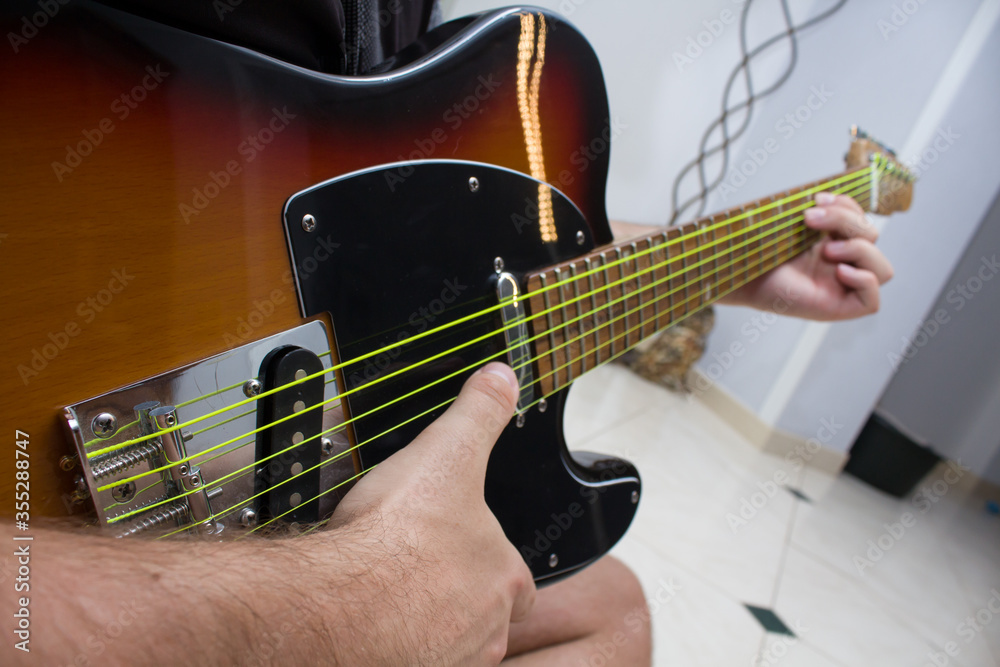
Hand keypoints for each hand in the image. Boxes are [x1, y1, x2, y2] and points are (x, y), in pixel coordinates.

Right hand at [17, 363, 532, 666]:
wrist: (344, 601)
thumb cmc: (397, 537)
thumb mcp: (447, 451)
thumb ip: (479, 414)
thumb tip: (502, 378)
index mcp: (504, 577)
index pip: (515, 577)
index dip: (488, 561)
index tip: (457, 550)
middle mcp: (485, 628)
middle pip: (481, 615)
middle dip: (453, 597)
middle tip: (414, 575)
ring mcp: (447, 660)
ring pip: (446, 644)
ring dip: (423, 624)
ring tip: (385, 597)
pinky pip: (408, 661)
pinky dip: (390, 647)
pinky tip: (367, 625)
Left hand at [721, 192, 893, 319]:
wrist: (737, 273)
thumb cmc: (759, 250)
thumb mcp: (795, 226)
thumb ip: (822, 213)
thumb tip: (834, 199)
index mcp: (832, 242)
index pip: (862, 221)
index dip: (849, 206)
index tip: (817, 199)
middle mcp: (841, 264)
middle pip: (873, 238)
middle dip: (847, 221)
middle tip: (810, 219)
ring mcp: (841, 287)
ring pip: (882, 268)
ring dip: (859, 249)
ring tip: (826, 249)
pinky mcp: (838, 309)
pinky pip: (872, 301)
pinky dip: (864, 280)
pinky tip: (837, 270)